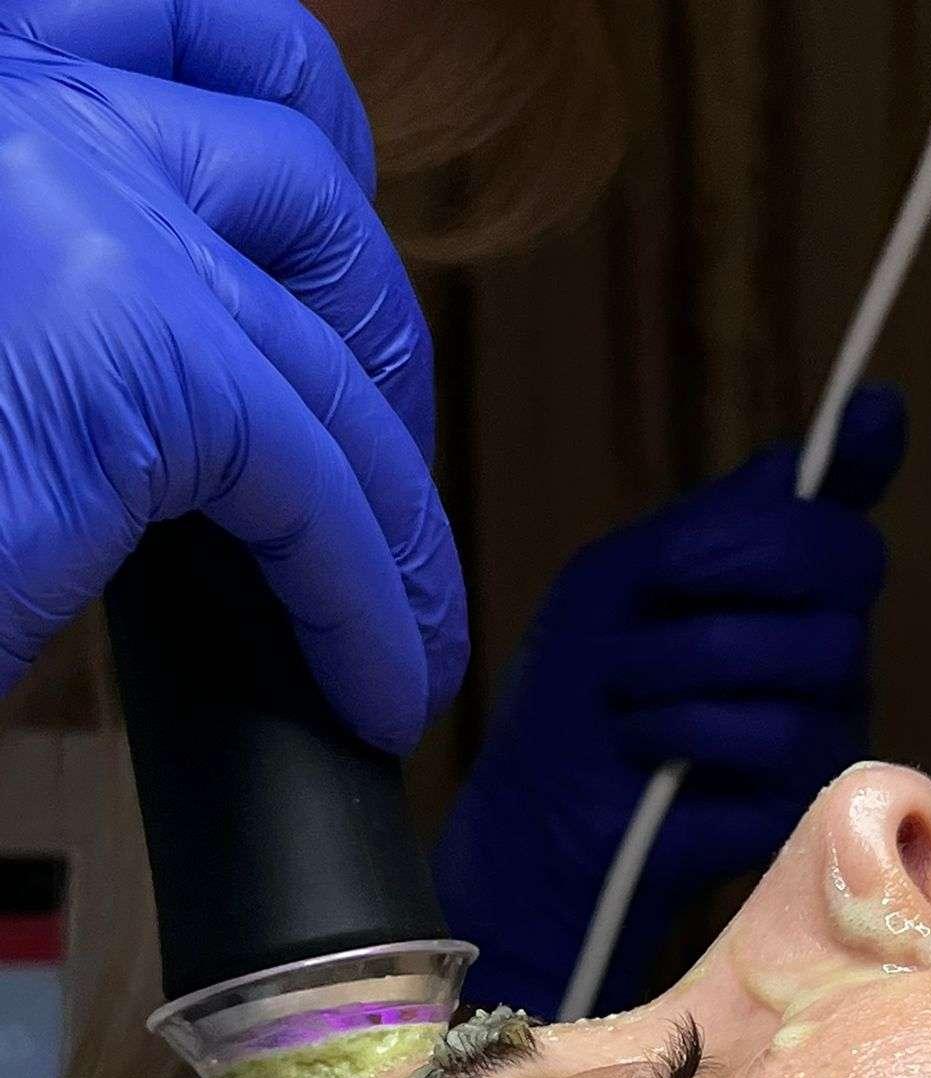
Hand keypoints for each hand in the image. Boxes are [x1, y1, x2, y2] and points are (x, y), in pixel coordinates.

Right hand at [0, 0, 464, 751]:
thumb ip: (55, 264)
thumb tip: (197, 355)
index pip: (197, 30)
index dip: (306, 146)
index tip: (332, 274)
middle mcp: (23, 92)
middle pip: (301, 186)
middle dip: (377, 346)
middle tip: (385, 475)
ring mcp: (82, 202)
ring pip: (327, 350)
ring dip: (398, 503)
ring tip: (411, 622)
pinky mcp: (132, 351)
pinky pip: (316, 481)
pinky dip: (367, 599)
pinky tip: (378, 679)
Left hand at [434, 386, 908, 1015]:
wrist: (538, 822)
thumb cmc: (576, 700)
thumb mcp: (622, 582)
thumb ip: (725, 517)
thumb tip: (869, 417)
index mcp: (774, 583)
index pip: (839, 508)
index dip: (865, 455)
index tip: (871, 414)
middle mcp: (823, 642)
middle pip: (846, 557)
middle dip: (733, 561)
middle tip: (656, 592)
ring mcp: (828, 720)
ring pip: (811, 651)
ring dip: (684, 665)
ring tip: (629, 703)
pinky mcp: (813, 798)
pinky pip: (779, 735)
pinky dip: (690, 734)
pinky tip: (655, 763)